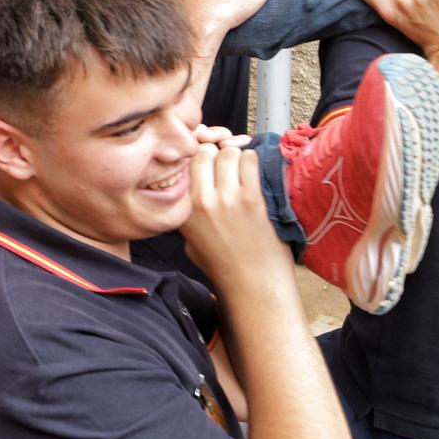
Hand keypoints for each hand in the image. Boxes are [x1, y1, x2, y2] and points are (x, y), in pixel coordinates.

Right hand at [180, 141, 291, 288]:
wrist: (253, 285)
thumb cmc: (224, 268)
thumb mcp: (191, 242)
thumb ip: (188, 215)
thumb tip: (194, 189)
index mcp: (182, 212)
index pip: (183, 167)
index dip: (198, 159)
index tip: (208, 162)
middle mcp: (200, 201)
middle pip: (204, 154)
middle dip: (216, 153)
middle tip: (227, 162)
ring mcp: (226, 198)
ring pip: (228, 153)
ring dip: (237, 156)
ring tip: (243, 167)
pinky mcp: (251, 198)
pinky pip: (250, 161)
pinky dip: (254, 161)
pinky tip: (256, 172)